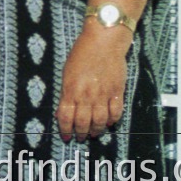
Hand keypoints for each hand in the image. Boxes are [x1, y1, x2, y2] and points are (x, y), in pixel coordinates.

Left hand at [57, 25, 130, 140]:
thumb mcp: (67, 72)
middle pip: (83, 122)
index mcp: (71, 89)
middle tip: (80, 138)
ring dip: (97, 130)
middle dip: (80, 133)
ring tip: (94, 134)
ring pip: (100, 121)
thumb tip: (63, 111)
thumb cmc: (82, 53)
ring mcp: (103, 94)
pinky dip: (113, 120)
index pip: (66, 117)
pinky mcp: (117, 91)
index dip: (65, 130)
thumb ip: (66, 92)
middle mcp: (86, 95)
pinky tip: (109, 123)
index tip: (65, 137)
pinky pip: (116, 112)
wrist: (103, 41)